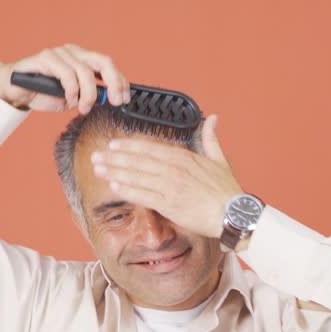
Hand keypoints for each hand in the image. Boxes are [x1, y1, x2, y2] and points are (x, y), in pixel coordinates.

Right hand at [0, 44, 130, 113]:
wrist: (15, 91)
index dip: (120, 81)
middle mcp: (73, 52)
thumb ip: (89, 96)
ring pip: (85, 71)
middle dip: (113, 83)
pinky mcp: (46, 57)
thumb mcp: (72, 99)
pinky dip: (72, 89)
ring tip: (83, 108)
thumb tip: (108, 98)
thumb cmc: (43, 93)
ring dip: (88, 94)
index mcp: (82, 59)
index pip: (108, 65)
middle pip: (102, 61)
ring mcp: (60, 53)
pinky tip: (69, 99)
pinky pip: (66, 73)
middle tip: (115, 101)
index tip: (125, 98)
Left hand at [90, 115, 242, 237]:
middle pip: (138, 161)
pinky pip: (143, 195)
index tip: (113, 144)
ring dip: (115, 172)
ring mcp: (171, 186)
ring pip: (137, 176)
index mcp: (185, 157)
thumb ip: (211, 138)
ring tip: (98, 169)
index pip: (151, 148)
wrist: (234, 214)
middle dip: (115, 158)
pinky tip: (114, 186)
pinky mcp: (170, 205)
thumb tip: (212, 118)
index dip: (129, 146)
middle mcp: (175, 169)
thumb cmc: (228, 191)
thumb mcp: (220, 160)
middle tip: (96, 155)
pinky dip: (128, 190)